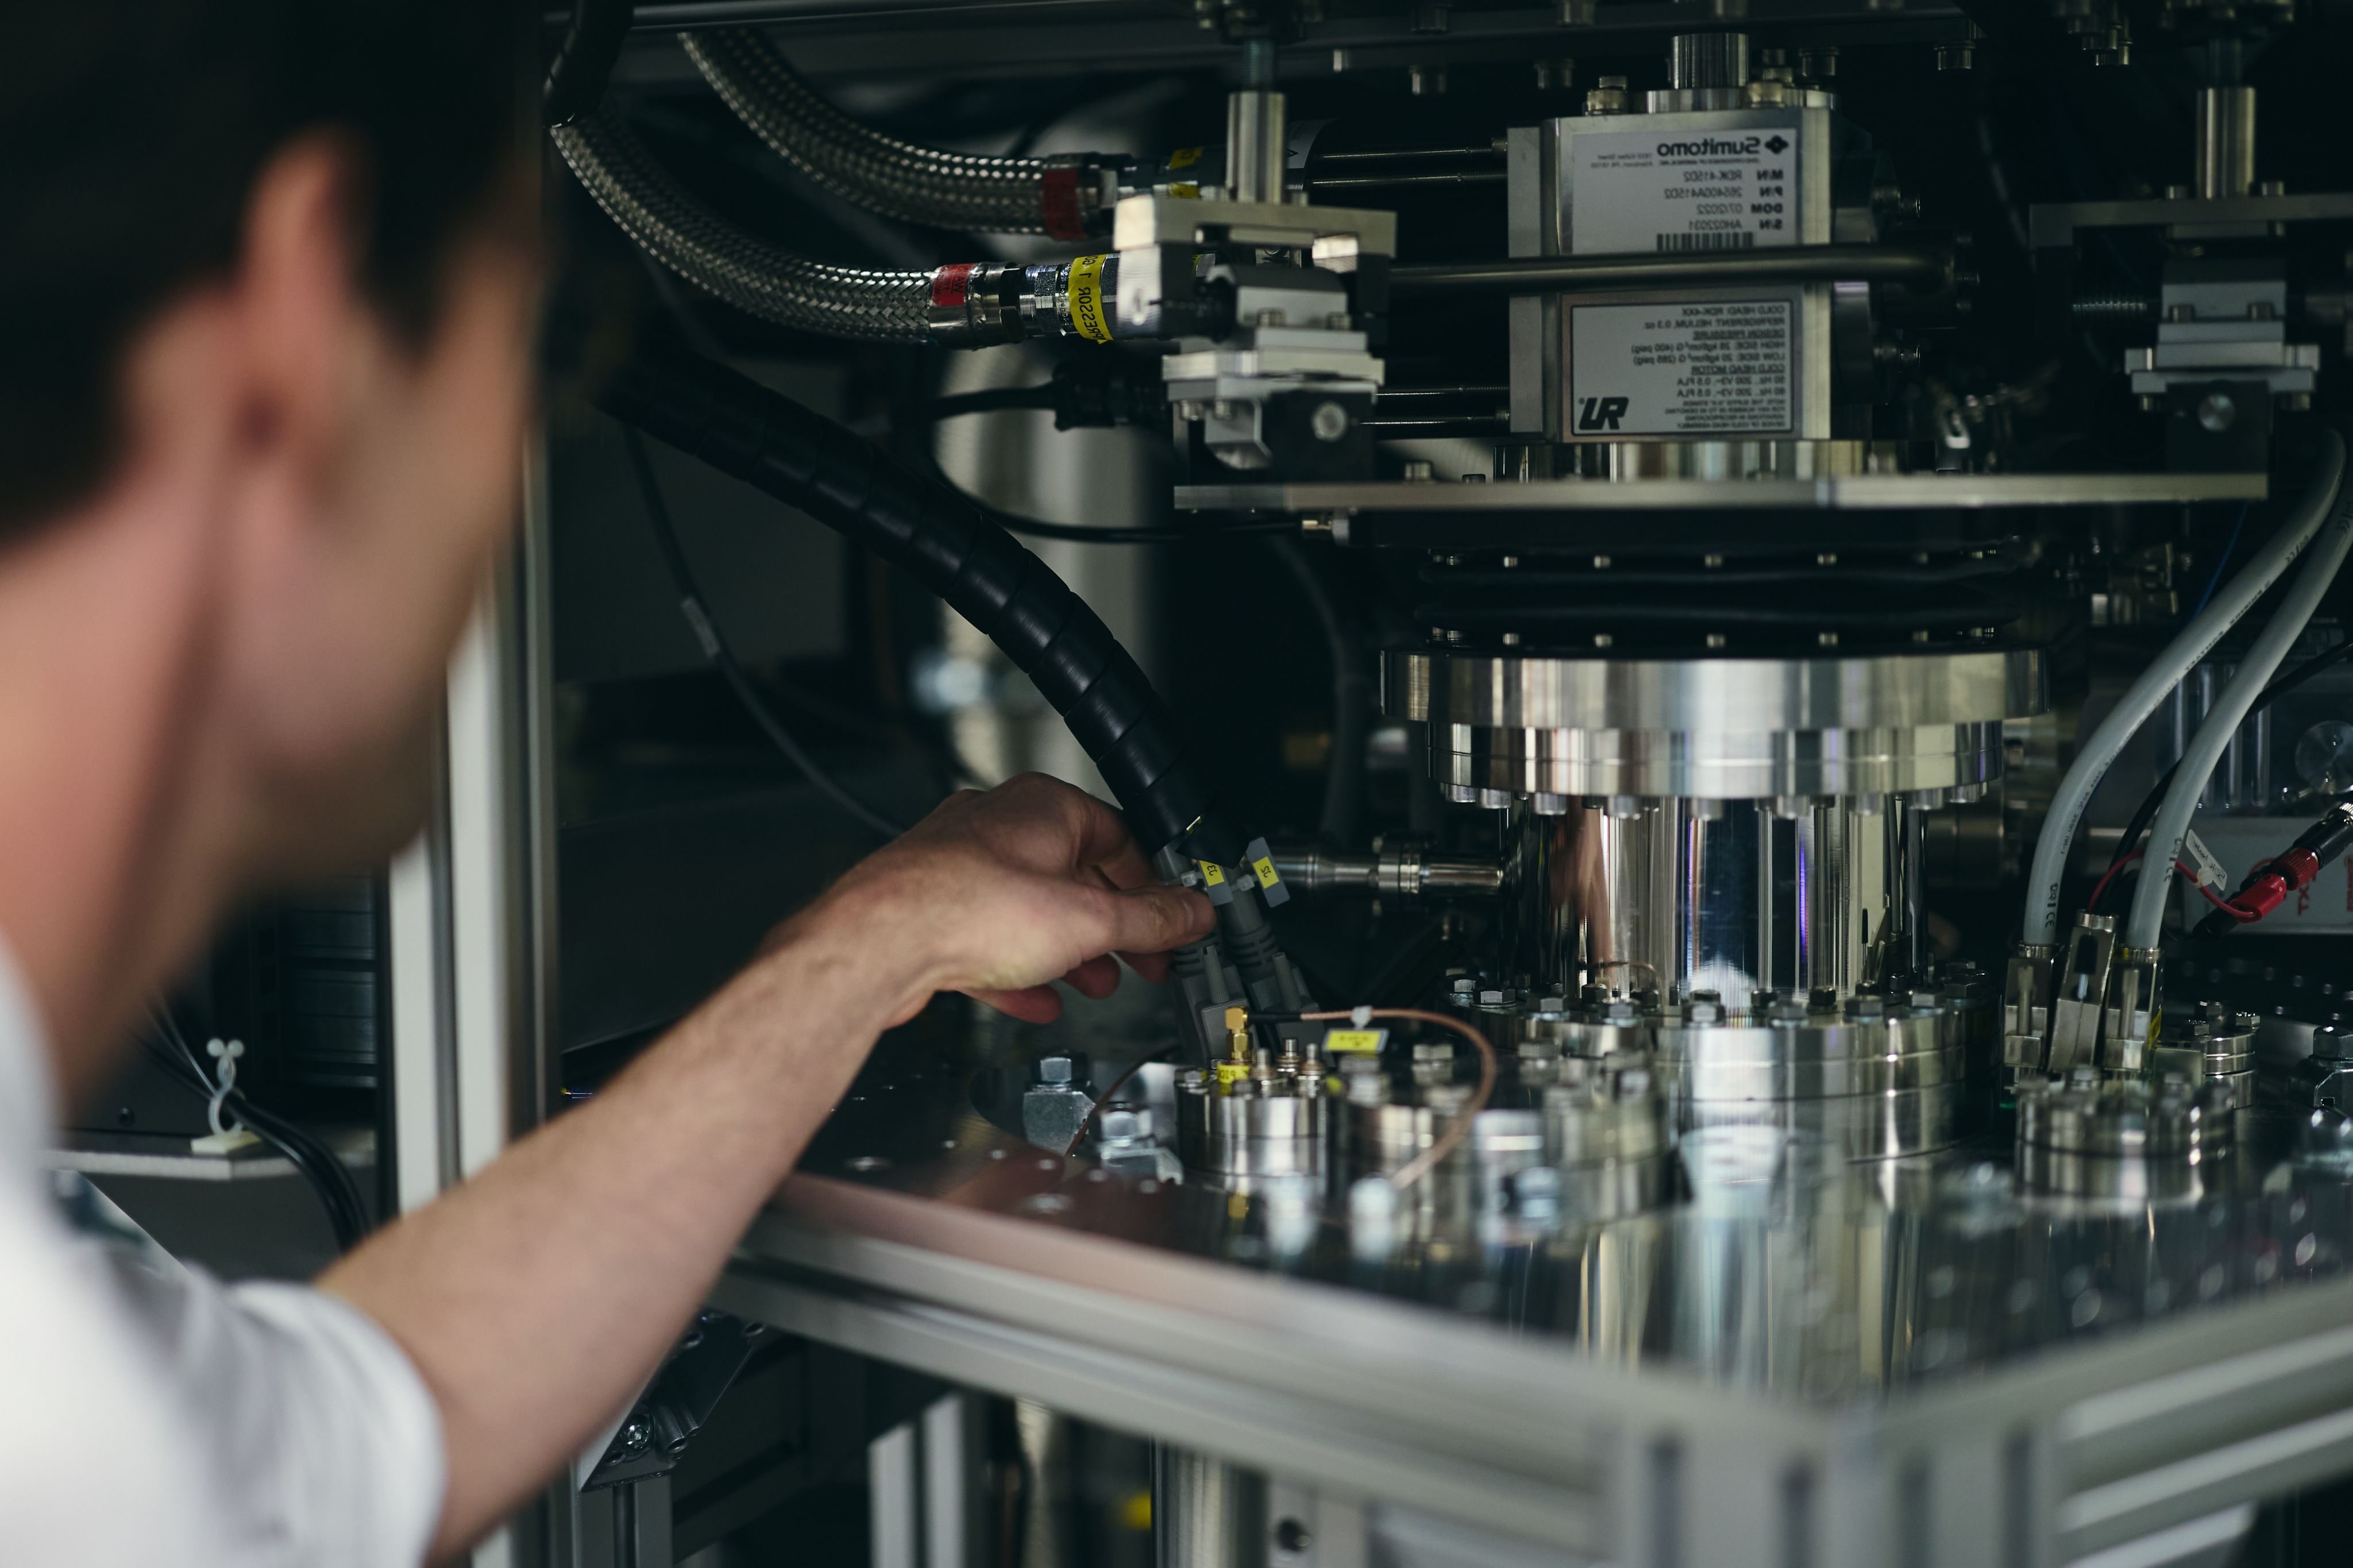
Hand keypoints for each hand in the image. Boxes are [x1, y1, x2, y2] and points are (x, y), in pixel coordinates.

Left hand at [806, 774, 1213, 1024]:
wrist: (877, 942)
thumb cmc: (967, 906)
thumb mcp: (1089, 920)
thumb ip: (1150, 919)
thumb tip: (1191, 912)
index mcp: (1043, 807)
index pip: (1120, 837)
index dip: (1152, 886)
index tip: (1171, 921)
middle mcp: (999, 826)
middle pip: (1075, 877)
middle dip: (1110, 929)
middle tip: (1139, 961)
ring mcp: (960, 867)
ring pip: (1030, 911)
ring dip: (1069, 953)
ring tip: (1094, 984)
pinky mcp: (932, 910)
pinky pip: (989, 940)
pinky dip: (1019, 970)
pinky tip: (1036, 1000)